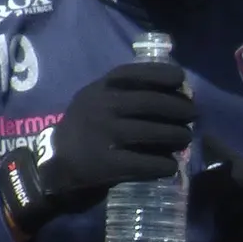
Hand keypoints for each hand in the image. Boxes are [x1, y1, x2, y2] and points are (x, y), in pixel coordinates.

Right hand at [0, 62, 193, 237]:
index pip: (133, 73)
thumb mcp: (94, 102)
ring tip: (185, 139)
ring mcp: (101, 135)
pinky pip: (143, 163)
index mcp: (97, 90)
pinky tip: (170, 167)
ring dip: (176, 135)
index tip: (181, 79)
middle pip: (149, 103)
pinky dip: (162, 164)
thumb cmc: (82, 131)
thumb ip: (123, 95)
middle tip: (192, 115)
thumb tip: (173, 94)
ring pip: (150, 131)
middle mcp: (99, 107)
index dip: (160, 74)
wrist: (49, 168)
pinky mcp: (104, 165)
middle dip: (177, 108)